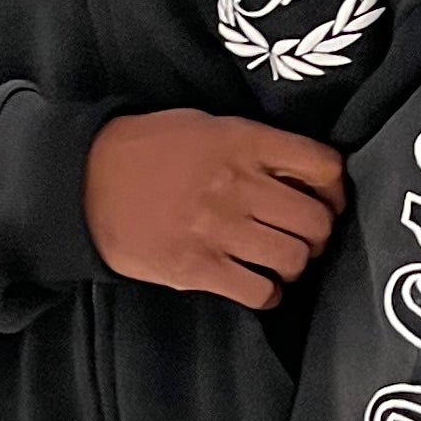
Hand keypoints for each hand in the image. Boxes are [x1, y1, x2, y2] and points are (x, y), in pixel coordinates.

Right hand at [85, 111, 345, 310]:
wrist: (85, 183)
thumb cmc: (147, 151)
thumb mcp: (207, 126)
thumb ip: (256, 146)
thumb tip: (302, 176)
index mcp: (242, 141)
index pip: (322, 166)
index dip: (335, 190)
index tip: (328, 200)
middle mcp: (236, 184)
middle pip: (314, 220)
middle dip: (318, 234)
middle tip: (304, 238)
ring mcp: (216, 229)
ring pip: (292, 258)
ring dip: (294, 265)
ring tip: (279, 261)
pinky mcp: (196, 268)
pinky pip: (257, 291)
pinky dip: (267, 293)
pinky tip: (257, 284)